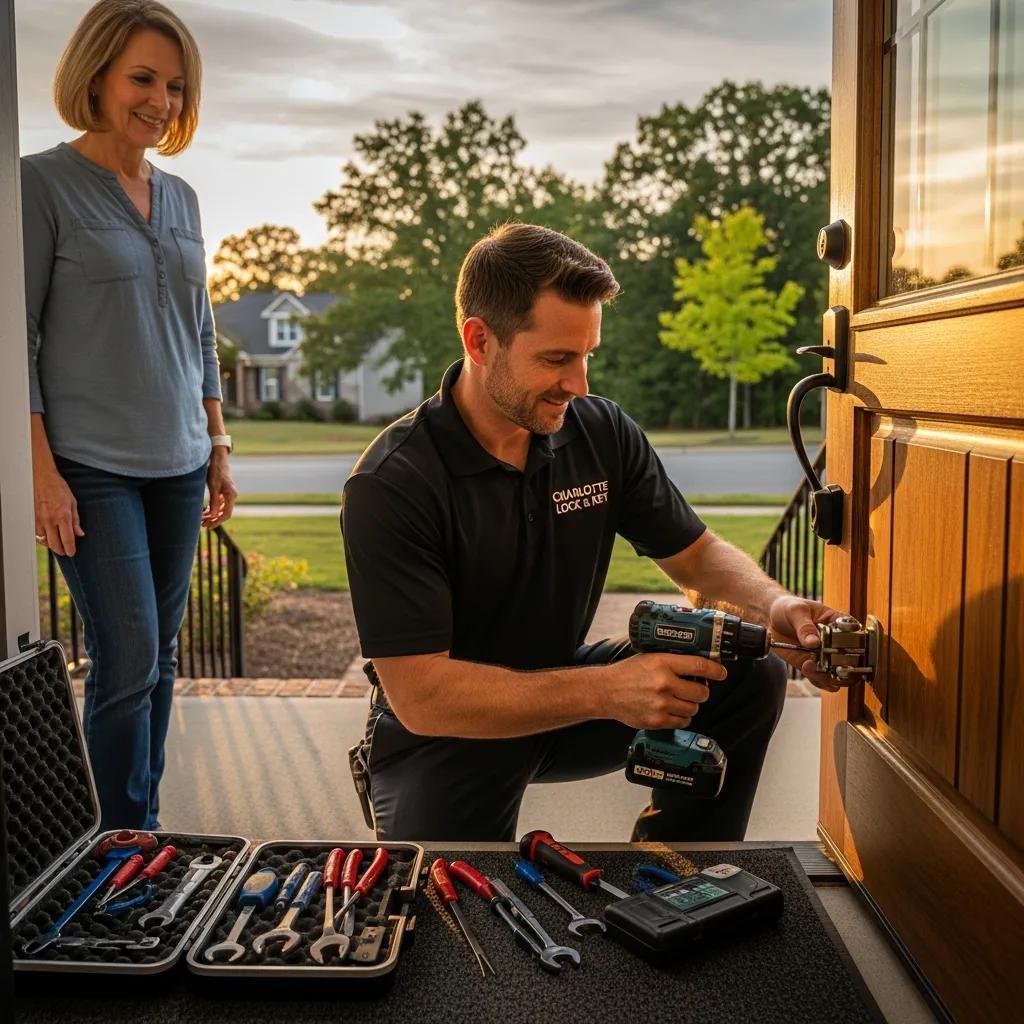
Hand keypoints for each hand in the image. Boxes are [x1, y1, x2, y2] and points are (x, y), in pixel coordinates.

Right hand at [33, 464, 83, 556]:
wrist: (42, 479)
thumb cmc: (59, 488)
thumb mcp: (73, 503)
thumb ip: (76, 521)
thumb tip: (80, 534)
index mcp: (63, 516)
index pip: (67, 539)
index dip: (70, 549)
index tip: (72, 553)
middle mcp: (50, 520)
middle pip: (54, 544)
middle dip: (61, 551)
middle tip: (65, 552)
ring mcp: (39, 519)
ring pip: (44, 540)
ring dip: (51, 544)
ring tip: (58, 544)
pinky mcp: (32, 518)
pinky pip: (37, 533)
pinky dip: (43, 537)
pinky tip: (49, 536)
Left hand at [202, 449, 236, 527]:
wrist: (218, 459)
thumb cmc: (216, 471)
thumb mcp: (213, 486)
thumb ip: (214, 501)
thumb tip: (213, 515)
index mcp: (231, 495)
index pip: (226, 514)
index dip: (218, 521)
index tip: (208, 526)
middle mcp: (231, 496)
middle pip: (224, 513)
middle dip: (214, 520)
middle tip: (203, 525)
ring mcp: (228, 494)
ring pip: (221, 509)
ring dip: (212, 515)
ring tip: (202, 519)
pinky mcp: (224, 492)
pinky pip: (219, 504)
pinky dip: (212, 508)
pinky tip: (205, 512)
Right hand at [597, 652, 726, 729]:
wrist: (605, 691)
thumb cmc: (628, 673)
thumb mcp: (650, 658)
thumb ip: (673, 661)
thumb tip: (699, 665)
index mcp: (663, 663)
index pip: (699, 666)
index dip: (715, 670)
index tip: (721, 673)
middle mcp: (664, 683)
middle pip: (701, 692)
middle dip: (701, 691)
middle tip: (694, 689)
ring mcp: (661, 704)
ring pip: (694, 709)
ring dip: (690, 705)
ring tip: (679, 700)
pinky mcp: (657, 720)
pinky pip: (682, 722)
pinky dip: (681, 717)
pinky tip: (671, 710)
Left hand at [767, 595, 844, 691]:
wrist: (772, 618)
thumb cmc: (789, 608)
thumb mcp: (796, 611)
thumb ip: (805, 626)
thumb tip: (814, 642)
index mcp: (839, 623)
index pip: (855, 636)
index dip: (853, 647)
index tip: (840, 649)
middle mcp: (836, 642)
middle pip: (851, 661)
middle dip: (843, 668)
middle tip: (827, 665)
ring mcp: (825, 656)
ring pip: (838, 674)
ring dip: (828, 676)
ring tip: (810, 666)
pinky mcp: (813, 665)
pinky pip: (821, 679)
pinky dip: (817, 679)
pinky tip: (807, 669)